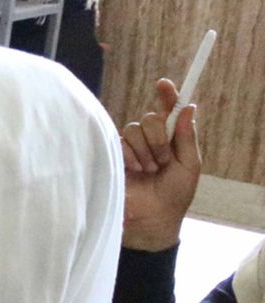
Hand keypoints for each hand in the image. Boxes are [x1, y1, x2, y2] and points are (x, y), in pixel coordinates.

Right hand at [121, 78, 200, 251]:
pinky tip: (135, 171)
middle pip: (150, 118)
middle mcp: (150, 139)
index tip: (164, 84)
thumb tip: (189, 107)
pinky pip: (120, 142)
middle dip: (159, 139)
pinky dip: (131, 156)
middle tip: (162, 161)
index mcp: (171, 139)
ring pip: (133, 129)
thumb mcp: (190, 165)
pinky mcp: (114, 155)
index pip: (168, 111)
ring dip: (145, 151)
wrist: (152, 218)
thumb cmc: (175, 195)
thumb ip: (187, 137)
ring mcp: (130, 147)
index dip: (167, 96)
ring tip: (148, 171)